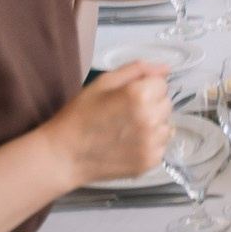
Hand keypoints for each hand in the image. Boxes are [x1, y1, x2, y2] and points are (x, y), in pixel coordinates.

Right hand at [50, 61, 171, 186]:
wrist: (64, 155)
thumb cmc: (81, 114)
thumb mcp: (103, 82)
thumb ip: (137, 70)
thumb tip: (166, 69)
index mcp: (140, 94)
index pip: (162, 83)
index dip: (144, 88)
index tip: (126, 97)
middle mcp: (151, 118)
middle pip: (166, 104)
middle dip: (151, 105)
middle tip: (125, 114)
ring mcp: (152, 143)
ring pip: (166, 126)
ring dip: (152, 126)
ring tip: (126, 131)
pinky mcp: (151, 162)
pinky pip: (160, 146)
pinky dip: (149, 145)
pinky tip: (128, 145)